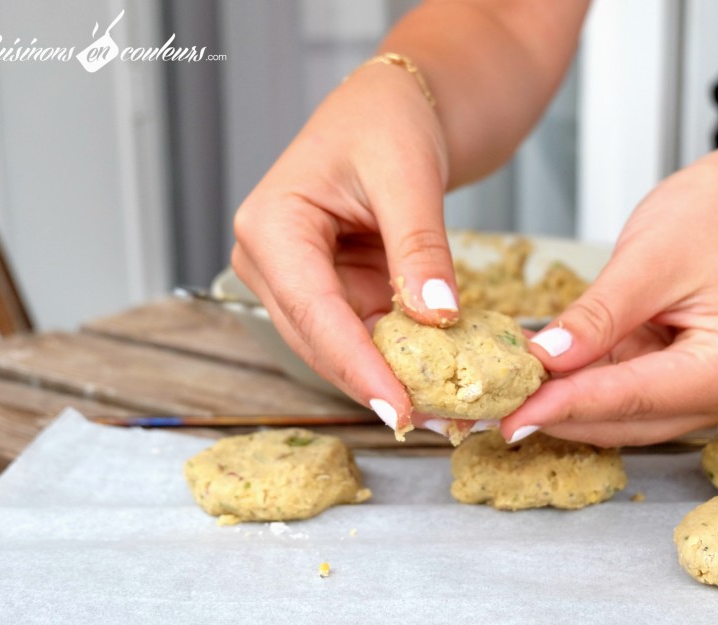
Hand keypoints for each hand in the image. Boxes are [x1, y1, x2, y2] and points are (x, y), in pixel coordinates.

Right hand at [231, 64, 459, 433]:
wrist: (393, 108)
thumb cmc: (388, 122)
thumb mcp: (409, 176)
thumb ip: (420, 247)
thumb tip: (437, 317)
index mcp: (271, 226)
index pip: (314, 311)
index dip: (358, 365)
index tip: (399, 410)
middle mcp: (272, 262)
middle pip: (321, 342)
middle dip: (378, 383)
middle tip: (436, 422)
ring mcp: (299, 282)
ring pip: (343, 348)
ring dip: (392, 378)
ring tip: (446, 411)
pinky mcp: (332, 292)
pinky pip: (365, 335)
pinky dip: (401, 358)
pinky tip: (439, 379)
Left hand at [502, 140, 717, 445]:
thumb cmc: (710, 219)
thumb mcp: (647, 260)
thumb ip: (598, 316)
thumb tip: (548, 360)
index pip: (632, 397)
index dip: (566, 406)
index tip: (510, 414)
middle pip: (621, 419)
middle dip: (554, 412)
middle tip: (487, 405)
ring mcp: (695, 396)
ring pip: (612, 416)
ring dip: (558, 403)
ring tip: (499, 388)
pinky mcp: (670, 386)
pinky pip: (612, 394)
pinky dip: (572, 384)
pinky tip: (529, 371)